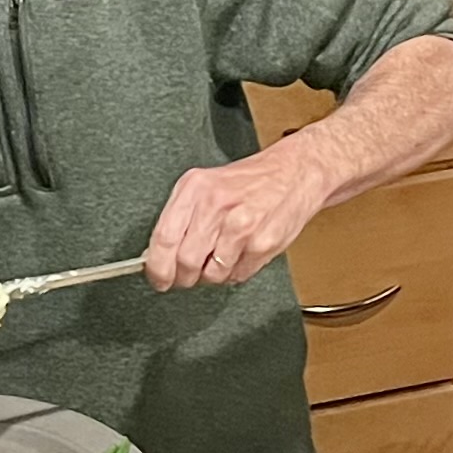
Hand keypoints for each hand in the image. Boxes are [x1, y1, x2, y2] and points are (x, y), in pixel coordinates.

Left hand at [146, 148, 327, 289]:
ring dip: (213, 275)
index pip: (163, 238)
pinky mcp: (262, 243)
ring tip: (221, 257)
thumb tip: (158, 255)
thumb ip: (180, 218)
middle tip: (188, 276)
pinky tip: (240, 253)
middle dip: (184, 277)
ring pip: (212, 274)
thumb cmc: (249, 182)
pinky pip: (237, 275)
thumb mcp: (206, 186)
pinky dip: (235, 272)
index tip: (158, 278)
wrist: (294, 173)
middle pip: (185, 261)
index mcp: (195, 188)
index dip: (157, 268)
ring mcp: (240, 226)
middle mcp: (215, 205)